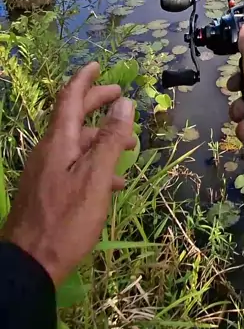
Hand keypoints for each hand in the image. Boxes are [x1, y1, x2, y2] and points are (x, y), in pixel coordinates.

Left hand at [1, 62, 135, 286]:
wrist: (29, 263)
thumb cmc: (66, 220)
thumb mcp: (95, 179)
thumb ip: (110, 140)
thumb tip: (124, 102)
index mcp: (59, 143)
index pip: (69, 99)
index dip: (84, 80)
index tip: (97, 65)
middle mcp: (49, 151)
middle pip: (72, 118)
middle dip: (96, 104)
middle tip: (120, 97)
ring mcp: (45, 171)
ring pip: (76, 144)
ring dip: (101, 139)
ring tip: (128, 148)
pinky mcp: (47, 191)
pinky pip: (73, 166)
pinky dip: (94, 164)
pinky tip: (113, 184)